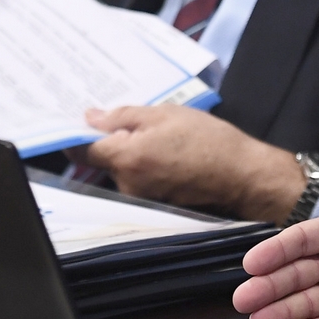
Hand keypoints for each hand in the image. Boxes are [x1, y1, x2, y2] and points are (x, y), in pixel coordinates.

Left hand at [82, 105, 303, 221]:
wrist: (242, 175)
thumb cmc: (207, 140)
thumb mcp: (165, 113)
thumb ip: (122, 116)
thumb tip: (90, 117)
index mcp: (127, 158)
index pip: (82, 149)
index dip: (76, 133)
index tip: (77, 121)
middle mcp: (127, 184)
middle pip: (105, 158)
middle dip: (116, 139)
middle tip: (141, 122)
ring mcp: (140, 198)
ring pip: (123, 169)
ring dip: (133, 153)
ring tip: (164, 137)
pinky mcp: (154, 204)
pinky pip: (139, 180)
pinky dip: (147, 166)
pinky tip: (171, 155)